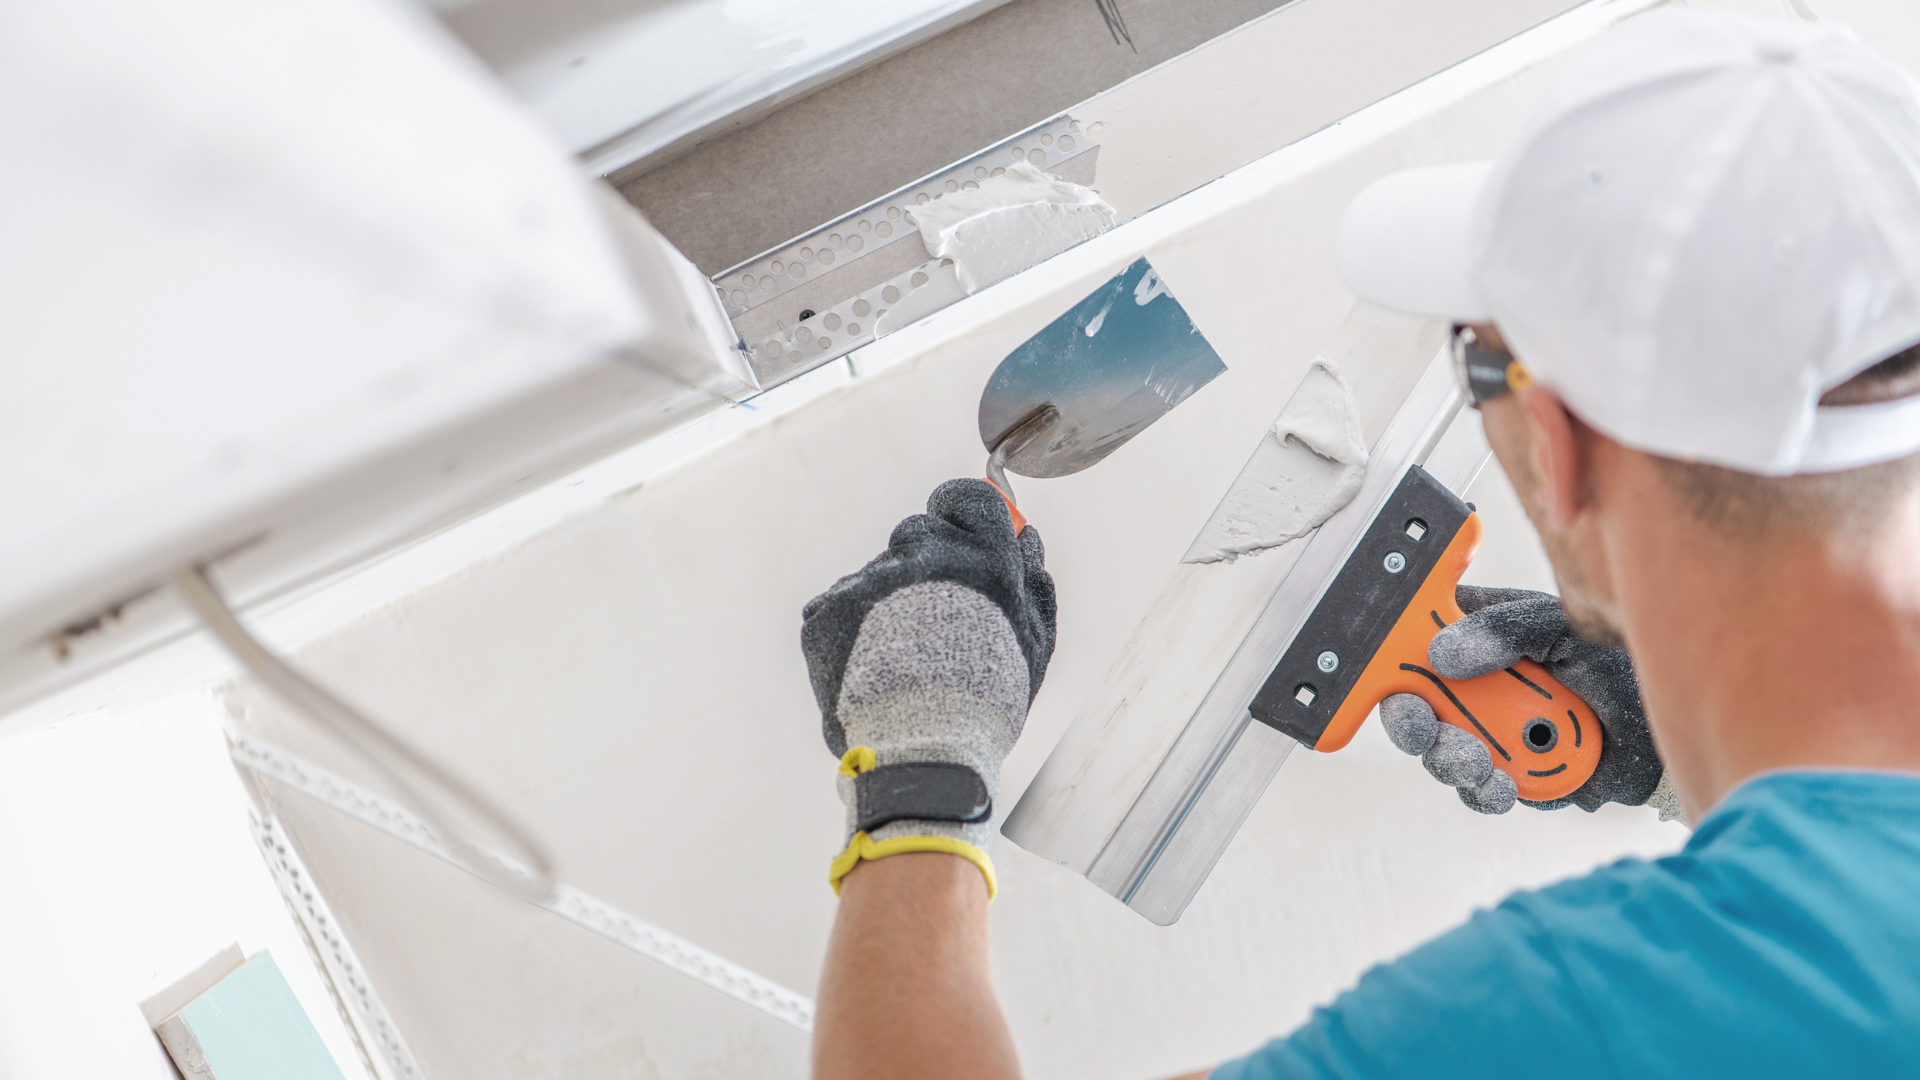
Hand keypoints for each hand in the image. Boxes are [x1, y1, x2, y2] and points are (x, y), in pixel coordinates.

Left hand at [801, 479, 1056, 896]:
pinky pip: (839, 606)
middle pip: (917, 533)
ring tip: (899, 662)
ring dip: (886, 605)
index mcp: (985, 560)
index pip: (969, 499)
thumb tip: (1025, 535)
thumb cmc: (986, 703)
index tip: (952, 522)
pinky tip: (867, 671)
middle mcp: (928, 557)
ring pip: (878, 576)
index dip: (958, 508)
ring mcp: (873, 579)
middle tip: (927, 619)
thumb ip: (1032, 580)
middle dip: (923, 565)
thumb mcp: (1034, 643)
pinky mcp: (829, 608)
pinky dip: (850, 633)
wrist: (922, 752)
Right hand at [1379, 586, 1666, 814]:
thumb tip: (1443, 655)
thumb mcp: (1559, 628)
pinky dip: (1486, 793)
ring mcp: (1489, 733)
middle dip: (1413, 726)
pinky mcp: (1511, 776)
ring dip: (1452, 762)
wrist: (1662, 726)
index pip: (1412, 645)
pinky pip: (1480, 791)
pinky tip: (1504, 788)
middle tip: (1426, 733)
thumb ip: (1506, 631)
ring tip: (1480, 766)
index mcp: (1475, 638)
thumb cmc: (1613, 661)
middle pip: (1414, 707)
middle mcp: (1472, 687)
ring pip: (1441, 755)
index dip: (1389, 664)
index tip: (1396, 683)